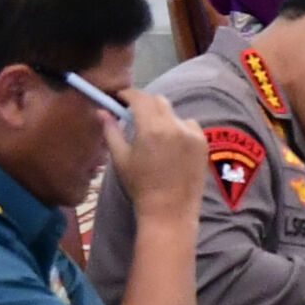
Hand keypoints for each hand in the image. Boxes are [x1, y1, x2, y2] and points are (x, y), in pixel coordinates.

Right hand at [105, 85, 206, 225]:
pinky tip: (171, 144)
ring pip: (173, 113)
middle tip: (133, 114)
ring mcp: (192, 134)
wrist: (170, 211)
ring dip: (162, 117)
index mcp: (152, 128)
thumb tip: (101, 110)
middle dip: (144, 103)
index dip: (128, 94)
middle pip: (158, 101)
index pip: (140, 97)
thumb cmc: (140, 186)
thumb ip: (111, 130)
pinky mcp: (203, 142)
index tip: (120, 97)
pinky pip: (188, 125)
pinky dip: (178, 128)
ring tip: (154, 134)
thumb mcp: (121, 158)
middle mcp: (174, 126)